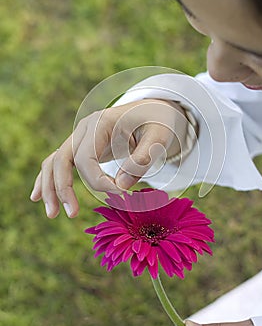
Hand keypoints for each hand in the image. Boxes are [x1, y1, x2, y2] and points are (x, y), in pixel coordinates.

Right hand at [30, 99, 187, 217]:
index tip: (121, 195)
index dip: (98, 182)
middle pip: (61, 159)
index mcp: (100, 123)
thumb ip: (143, 159)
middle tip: (72, 214)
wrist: (155, 110)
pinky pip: (59, 162)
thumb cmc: (158, 122)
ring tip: (52, 214)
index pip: (86, 159)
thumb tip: (121, 186)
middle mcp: (85, 128)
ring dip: (50, 187)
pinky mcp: (83, 146)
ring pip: (54, 162)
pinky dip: (48, 179)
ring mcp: (81, 137)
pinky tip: (38, 197)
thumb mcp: (159, 137)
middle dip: (62, 188)